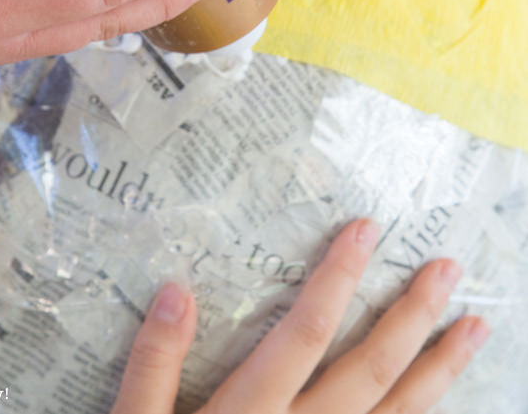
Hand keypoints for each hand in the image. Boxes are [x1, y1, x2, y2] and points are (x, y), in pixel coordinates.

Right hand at [112, 220, 489, 413]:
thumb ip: (153, 367)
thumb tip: (176, 291)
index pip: (306, 333)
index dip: (337, 278)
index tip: (364, 231)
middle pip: (370, 370)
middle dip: (412, 315)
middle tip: (449, 270)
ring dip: (440, 370)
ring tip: (474, 328)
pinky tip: (441, 397)